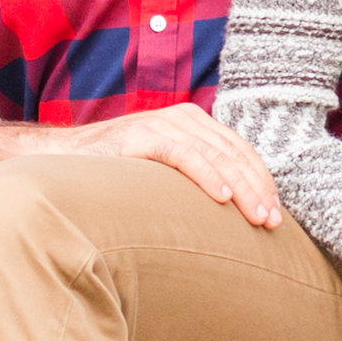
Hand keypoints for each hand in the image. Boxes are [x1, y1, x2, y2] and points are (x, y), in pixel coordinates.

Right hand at [78, 105, 283, 230]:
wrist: (63, 159)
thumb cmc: (118, 173)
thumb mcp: (164, 172)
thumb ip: (195, 178)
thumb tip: (234, 213)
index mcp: (195, 123)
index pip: (240, 151)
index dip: (262, 181)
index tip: (278, 214)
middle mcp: (183, 117)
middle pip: (233, 153)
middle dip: (258, 189)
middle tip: (274, 223)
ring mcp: (161, 123)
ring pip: (215, 155)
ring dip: (241, 188)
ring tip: (257, 217)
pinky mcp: (141, 136)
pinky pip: (182, 154)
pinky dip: (205, 175)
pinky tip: (221, 198)